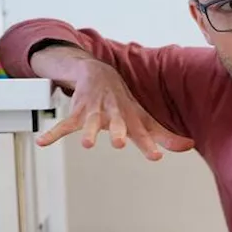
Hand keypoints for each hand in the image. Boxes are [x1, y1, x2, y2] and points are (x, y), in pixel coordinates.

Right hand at [37, 59, 194, 160]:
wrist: (99, 74)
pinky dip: (53, 133)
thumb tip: (189, 146)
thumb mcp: (143, 119)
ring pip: (90, 121)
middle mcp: (114, 113)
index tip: (156, 156)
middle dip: (117, 131)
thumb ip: (163, 136)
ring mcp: (95, 112)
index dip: (149, 145)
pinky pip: (64, 124)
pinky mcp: (77, 111)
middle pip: (117, 122)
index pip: (143, 133)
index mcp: (131, 118)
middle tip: (118, 142)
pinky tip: (42, 142)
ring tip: (85, 143)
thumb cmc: (123, 103)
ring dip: (88, 130)